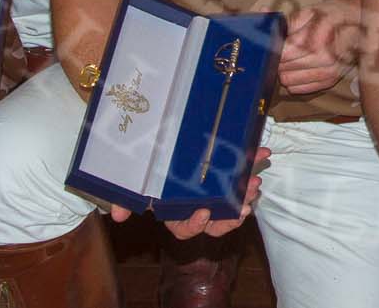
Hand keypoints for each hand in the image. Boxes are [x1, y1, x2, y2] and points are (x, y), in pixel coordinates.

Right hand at [134, 148, 271, 234]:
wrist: (160, 148)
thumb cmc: (149, 175)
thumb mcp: (135, 188)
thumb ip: (125, 201)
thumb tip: (117, 216)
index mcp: (175, 214)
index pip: (186, 230)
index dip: (196, 225)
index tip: (204, 213)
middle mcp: (196, 207)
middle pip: (216, 222)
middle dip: (232, 216)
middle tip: (243, 206)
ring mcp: (213, 192)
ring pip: (233, 202)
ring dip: (246, 194)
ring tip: (254, 184)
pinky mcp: (226, 173)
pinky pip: (241, 175)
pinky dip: (252, 166)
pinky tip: (261, 155)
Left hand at [277, 0, 360, 96]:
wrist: (360, 23)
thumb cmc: (332, 15)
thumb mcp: (307, 12)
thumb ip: (283, 20)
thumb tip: (262, 17)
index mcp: (315, 41)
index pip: (281, 55)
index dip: (273, 49)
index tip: (274, 43)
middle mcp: (322, 60)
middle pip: (282, 70)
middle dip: (279, 60)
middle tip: (285, 49)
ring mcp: (328, 73)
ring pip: (288, 83)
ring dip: (287, 71)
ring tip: (294, 58)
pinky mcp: (330, 82)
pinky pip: (300, 89)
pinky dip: (296, 80)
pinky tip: (302, 66)